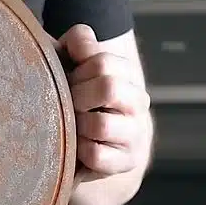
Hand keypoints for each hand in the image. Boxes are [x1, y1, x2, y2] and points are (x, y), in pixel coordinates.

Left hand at [59, 24, 150, 177]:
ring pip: (102, 125)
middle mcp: (137, 101)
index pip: (102, 60)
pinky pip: (96, 154)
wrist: (93, 145)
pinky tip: (77, 147)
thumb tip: (80, 43)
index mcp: (126, 73)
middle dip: (78, 96)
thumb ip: (76, 45)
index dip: (76, 69)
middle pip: (109, 87)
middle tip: (68, 103)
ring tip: (72, 126)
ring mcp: (135, 133)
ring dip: (77, 126)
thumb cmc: (77, 99)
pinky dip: (80, 151)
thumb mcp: (73, 65)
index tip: (70, 79)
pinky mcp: (126, 161)